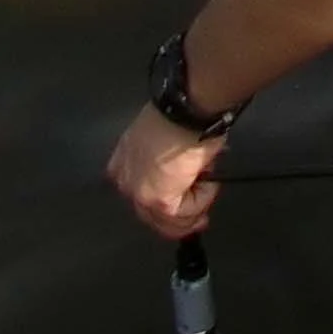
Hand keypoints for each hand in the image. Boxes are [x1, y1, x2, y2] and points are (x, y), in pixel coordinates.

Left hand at [107, 104, 227, 241]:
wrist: (186, 112)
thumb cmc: (181, 116)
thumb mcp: (167, 136)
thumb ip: (167, 160)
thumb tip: (191, 169)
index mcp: (122, 164)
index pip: (138, 194)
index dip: (163, 200)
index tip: (181, 199)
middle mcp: (125, 183)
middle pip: (151, 215)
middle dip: (179, 217)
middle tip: (201, 218)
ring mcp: (140, 195)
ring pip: (170, 221)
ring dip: (195, 208)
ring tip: (211, 187)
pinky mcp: (161, 202)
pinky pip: (186, 214)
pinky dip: (203, 201)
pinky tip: (211, 184)